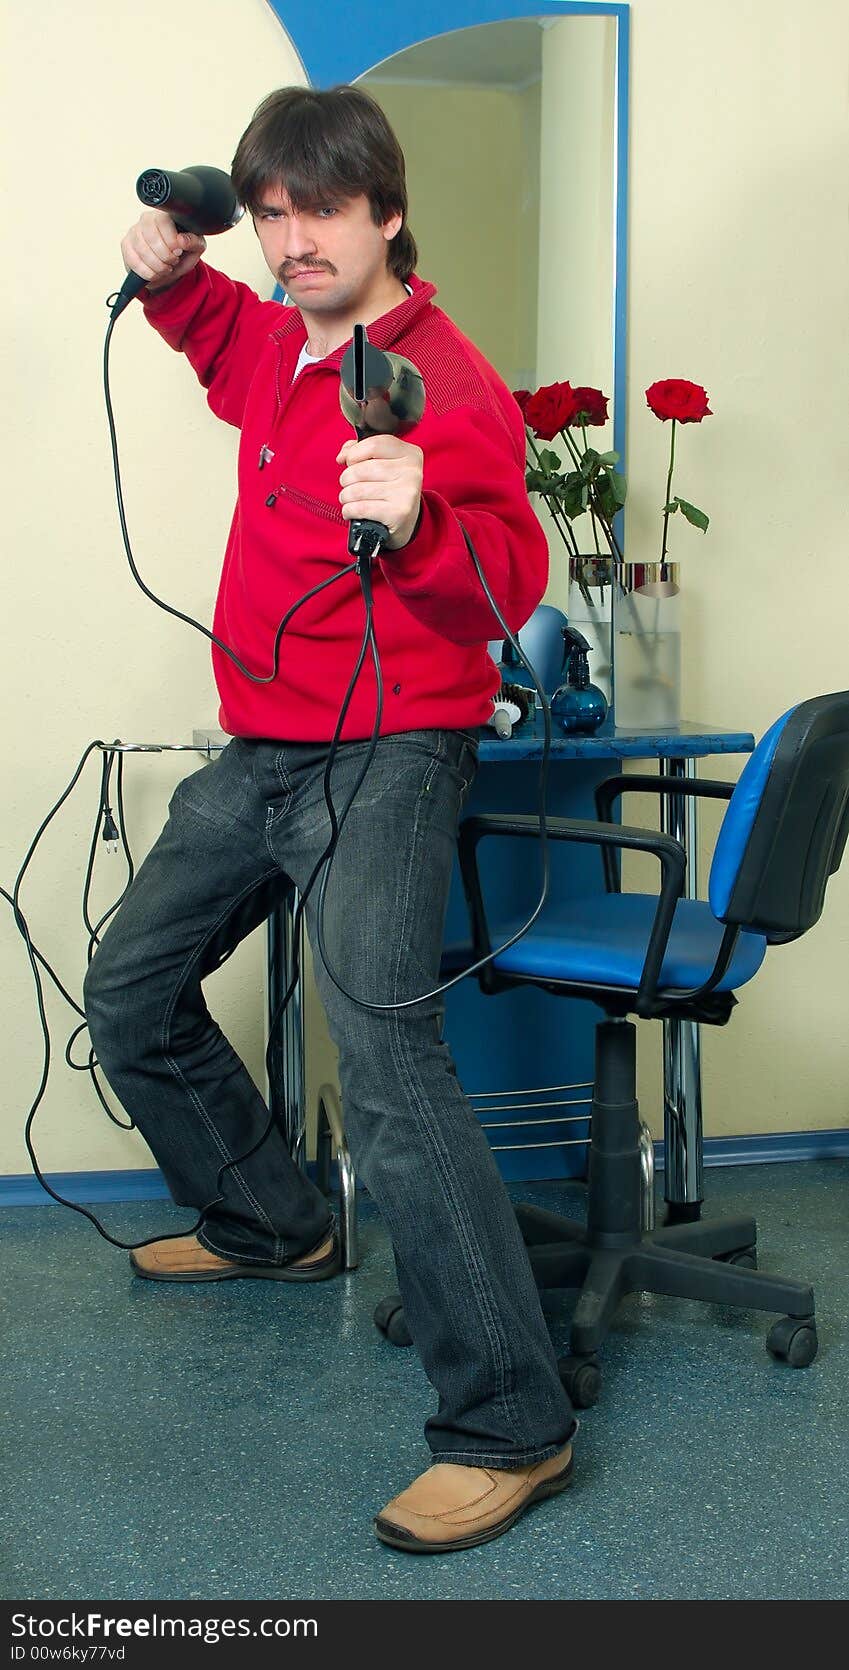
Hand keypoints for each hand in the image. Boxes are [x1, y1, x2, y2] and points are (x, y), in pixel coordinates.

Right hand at [120, 209, 206, 292]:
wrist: (169, 269)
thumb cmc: (182, 254)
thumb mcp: (196, 248)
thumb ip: (194, 242)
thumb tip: (182, 239)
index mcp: (164, 215)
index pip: (163, 221)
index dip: (171, 240)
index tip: (178, 251)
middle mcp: (146, 219)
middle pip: (151, 236)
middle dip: (164, 256)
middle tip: (173, 262)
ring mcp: (134, 231)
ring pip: (142, 250)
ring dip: (157, 265)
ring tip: (166, 268)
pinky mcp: (126, 245)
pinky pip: (133, 260)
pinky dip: (147, 272)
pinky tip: (155, 273)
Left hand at [336, 435, 423, 550]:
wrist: (406, 521)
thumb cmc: (391, 490)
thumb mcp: (384, 464)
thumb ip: (361, 450)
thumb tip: (343, 456)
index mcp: (410, 454)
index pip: (374, 445)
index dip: (354, 453)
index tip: (349, 462)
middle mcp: (411, 472)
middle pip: (362, 469)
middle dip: (346, 478)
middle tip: (348, 485)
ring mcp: (406, 493)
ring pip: (359, 490)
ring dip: (345, 496)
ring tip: (348, 499)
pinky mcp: (398, 513)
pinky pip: (361, 508)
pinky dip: (349, 510)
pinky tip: (351, 511)